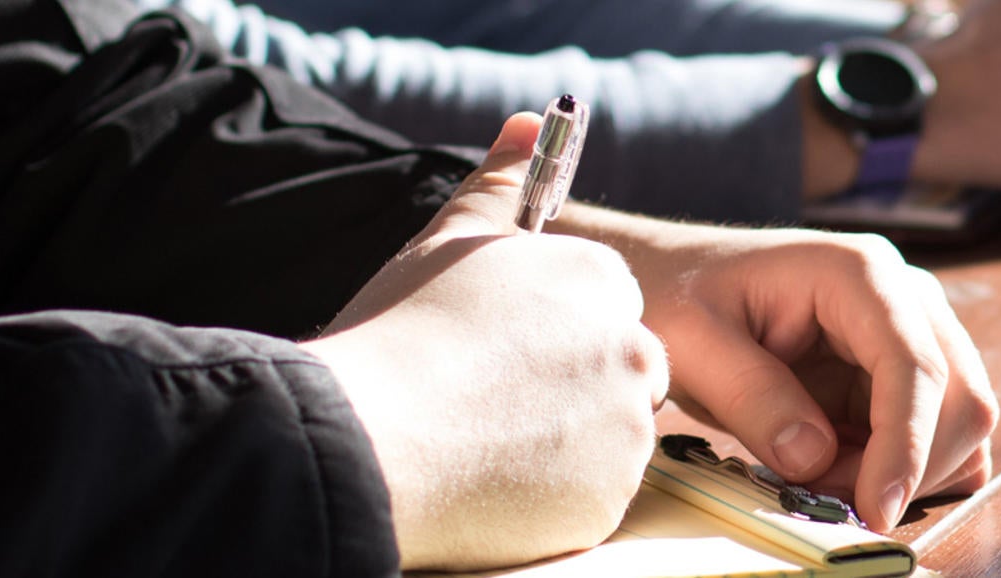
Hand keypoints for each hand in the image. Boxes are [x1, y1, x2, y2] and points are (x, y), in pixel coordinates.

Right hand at [301, 113, 670, 569]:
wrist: (368, 438)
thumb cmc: (400, 334)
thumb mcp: (449, 240)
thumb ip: (500, 183)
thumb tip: (527, 124)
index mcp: (600, 282)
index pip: (607, 307)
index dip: (553, 332)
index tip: (506, 353)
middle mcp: (632, 350)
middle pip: (622, 372)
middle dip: (571, 387)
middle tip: (493, 401)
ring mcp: (626, 429)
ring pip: (610, 436)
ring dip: (564, 441)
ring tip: (483, 439)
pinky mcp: (610, 498)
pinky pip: (594, 495)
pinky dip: (554, 493)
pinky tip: (492, 480)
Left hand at [551, 211, 996, 532]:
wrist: (673, 279)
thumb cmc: (678, 295)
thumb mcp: (691, 343)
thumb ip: (752, 397)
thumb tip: (815, 458)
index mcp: (859, 273)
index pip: (914, 365)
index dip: (905, 445)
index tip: (875, 510)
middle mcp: (905, 296)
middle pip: (961, 398)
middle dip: (907, 467)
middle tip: (826, 499)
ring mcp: (912, 332)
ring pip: (960, 423)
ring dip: (904, 472)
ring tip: (819, 477)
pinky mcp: (903, 371)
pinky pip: (938, 434)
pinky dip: (905, 469)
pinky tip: (843, 471)